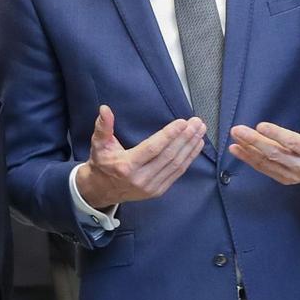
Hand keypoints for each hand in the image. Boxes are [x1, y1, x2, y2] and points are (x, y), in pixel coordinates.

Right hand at [74, 105, 205, 209]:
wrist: (101, 190)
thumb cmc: (102, 163)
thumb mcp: (98, 144)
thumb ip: (103, 126)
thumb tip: (105, 109)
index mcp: (126, 166)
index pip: (153, 148)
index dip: (169, 135)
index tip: (182, 122)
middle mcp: (141, 178)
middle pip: (169, 156)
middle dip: (185, 137)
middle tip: (196, 122)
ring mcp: (151, 187)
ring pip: (176, 164)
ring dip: (190, 146)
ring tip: (200, 131)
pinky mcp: (158, 190)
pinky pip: (177, 173)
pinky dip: (189, 158)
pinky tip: (196, 146)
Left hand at [229, 95, 299, 184]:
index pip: (292, 142)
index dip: (276, 134)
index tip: (260, 125)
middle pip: (275, 153)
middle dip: (254, 141)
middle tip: (238, 130)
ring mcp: (291, 174)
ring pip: (266, 162)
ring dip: (248, 150)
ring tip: (234, 138)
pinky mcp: (282, 178)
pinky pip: (263, 168)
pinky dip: (248, 159)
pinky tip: (236, 150)